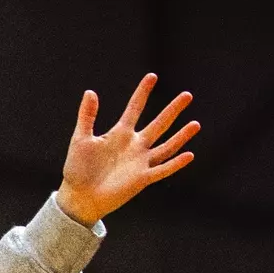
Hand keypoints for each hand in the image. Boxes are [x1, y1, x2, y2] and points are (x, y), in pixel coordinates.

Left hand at [56, 73, 199, 225]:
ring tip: (196, 124)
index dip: (142, 93)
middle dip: (172, 110)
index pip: (134, 109)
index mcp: (119, 134)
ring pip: (166, 146)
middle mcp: (134, 146)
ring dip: (181, 136)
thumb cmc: (77, 169)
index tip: (152, 76)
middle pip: (158, 124)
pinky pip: (162, 169)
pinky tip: (189, 154)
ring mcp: (140, 162)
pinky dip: (175, 163)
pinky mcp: (142, 179)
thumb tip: (90, 92)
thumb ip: (87, 116)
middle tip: (187, 95)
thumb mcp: (80, 139)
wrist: (79, 196)